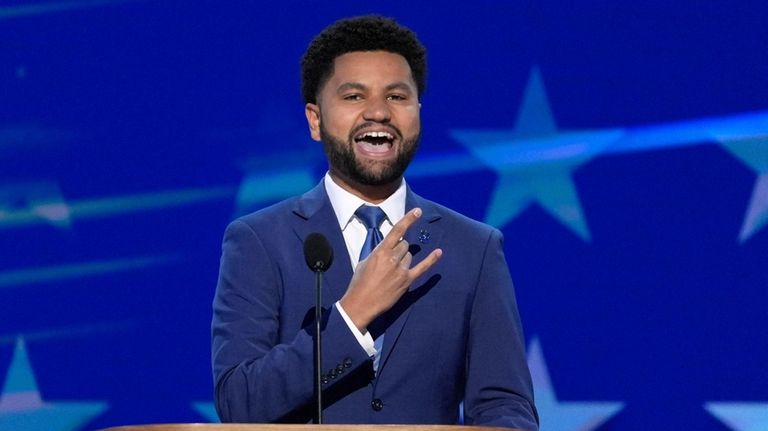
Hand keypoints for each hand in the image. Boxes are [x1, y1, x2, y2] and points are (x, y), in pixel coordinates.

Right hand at [339, 207, 442, 332]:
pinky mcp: (407, 281)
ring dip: (404, 259)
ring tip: (392, 271)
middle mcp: (393, 259)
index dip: (408, 220)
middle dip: (399, 249)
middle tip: (390, 260)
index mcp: (380, 252)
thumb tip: (389, 247)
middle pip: (404, 245)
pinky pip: (422, 268)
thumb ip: (378, 252)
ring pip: (409, 256)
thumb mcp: (364, 261)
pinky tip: (438, 252)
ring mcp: (401, 270)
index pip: (397, 231)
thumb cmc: (359, 283)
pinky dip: (431, 260)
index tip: (417, 212)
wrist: (361, 304)